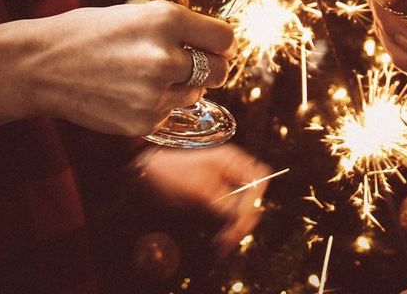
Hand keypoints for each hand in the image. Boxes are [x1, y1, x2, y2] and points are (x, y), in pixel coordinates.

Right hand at [0, 0, 234, 142]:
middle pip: (220, 71)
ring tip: (146, 75)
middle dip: (210, 67)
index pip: (225, 38)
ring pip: (196, 93)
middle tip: (191, 64)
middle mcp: (165, 56)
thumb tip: (220, 44)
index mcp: (166, 19)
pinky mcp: (143, 121)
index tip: (215, 47)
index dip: (222, 44)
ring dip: (182, 86)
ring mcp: (154, 92)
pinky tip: (129, 92)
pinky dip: (158, 104)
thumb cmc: (90, 33)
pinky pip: (170, 112)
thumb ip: (180, 28)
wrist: (40, 66)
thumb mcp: (139, 14)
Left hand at [134, 144, 271, 255]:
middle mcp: (233, 171)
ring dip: (236, 227)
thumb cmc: (172, 176)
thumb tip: (246, 220)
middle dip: (245, 219)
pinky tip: (219, 241)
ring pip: (243, 209)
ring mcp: (225, 185)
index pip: (260, 178)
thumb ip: (227, 205)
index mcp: (232, 161)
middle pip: (253, 196)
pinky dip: (226, 228)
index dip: (255, 199)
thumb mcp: (201, 191)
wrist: (146, 177)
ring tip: (222, 245)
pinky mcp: (216, 199)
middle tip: (229, 240)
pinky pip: (230, 215)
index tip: (242, 219)